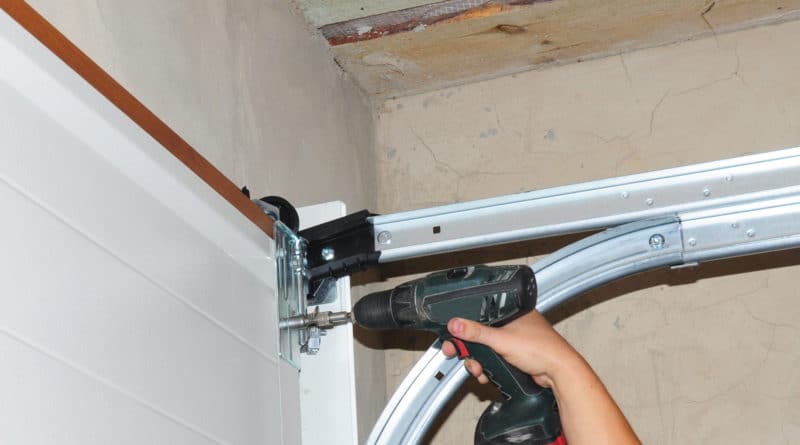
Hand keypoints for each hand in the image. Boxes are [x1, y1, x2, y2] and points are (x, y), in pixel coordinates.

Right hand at [441, 310, 584, 388]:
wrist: (559, 373)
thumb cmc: (542, 349)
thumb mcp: (502, 339)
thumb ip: (476, 333)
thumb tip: (456, 324)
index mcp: (510, 310)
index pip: (479, 313)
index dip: (463, 325)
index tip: (452, 335)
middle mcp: (512, 323)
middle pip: (480, 333)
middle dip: (469, 348)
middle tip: (459, 354)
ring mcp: (513, 340)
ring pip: (486, 349)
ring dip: (478, 361)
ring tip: (478, 369)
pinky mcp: (514, 355)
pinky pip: (494, 359)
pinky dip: (488, 367)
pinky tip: (487, 374)